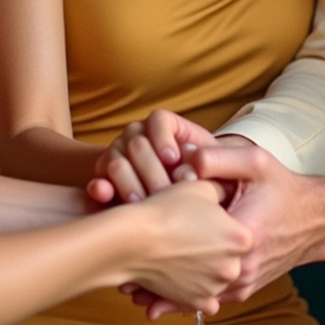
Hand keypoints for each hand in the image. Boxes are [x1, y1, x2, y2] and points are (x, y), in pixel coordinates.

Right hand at [88, 108, 219, 205]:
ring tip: (143, 202)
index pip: (158, 121)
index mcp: (168, 127)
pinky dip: (100, 187)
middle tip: (163, 192)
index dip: (163, 138)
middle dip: (150, 168)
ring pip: (115, 160)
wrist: (194, 203)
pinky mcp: (108, 181)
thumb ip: (219, 160)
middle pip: (136, 143)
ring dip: (128, 181)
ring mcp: (120, 156)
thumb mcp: (226, 166)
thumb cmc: (215, 178)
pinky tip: (105, 196)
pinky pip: (97, 179)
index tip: (173, 159)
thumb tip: (197, 164)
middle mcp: (140, 136)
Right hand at [121, 177, 253, 317]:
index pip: (239, 233)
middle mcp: (235, 266)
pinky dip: (196, 291)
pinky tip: (184, 278)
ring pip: (218, 278)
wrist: (133, 240)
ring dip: (205, 272)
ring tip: (183, 257)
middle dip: (215, 250)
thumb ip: (223, 192)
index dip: (222, 227)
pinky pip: (206, 300)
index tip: (206, 223)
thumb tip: (228, 193)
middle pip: (230, 257)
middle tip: (193, 240)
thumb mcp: (202, 188)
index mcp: (242, 239)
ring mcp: (216, 287)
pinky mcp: (197, 301)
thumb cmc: (167, 211)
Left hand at [125, 142, 324, 317]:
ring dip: (167, 295)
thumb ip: (219, 157)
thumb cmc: (283, 189)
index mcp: (241, 233)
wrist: (316, 220)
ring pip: (196, 297)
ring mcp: (243, 283)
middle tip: (122, 276)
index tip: (131, 243)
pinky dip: (185, 298)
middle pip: (188, 279)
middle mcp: (242, 266)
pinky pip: (208, 300)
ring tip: (134, 291)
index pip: (189, 244)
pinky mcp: (244, 291)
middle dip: (156, 278)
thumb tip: (184, 157)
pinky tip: (160, 297)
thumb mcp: (256, 163)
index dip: (158, 244)